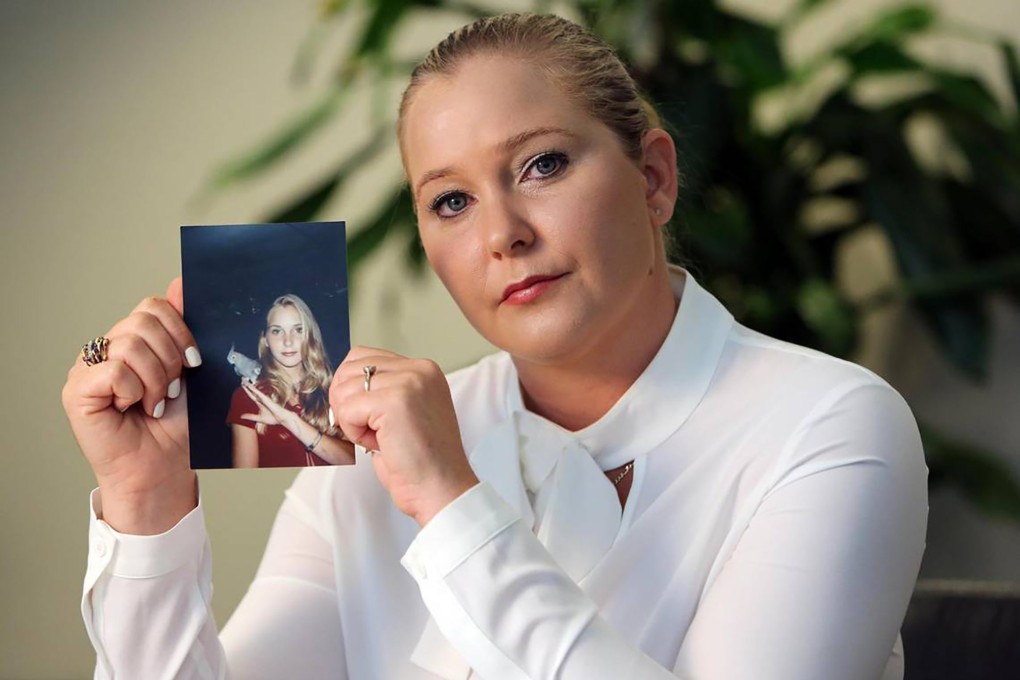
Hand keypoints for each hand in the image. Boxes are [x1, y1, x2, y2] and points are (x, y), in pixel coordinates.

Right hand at [61, 277, 198, 533]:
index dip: (180, 329)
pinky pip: (114, 370)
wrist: (164, 467)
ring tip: (155, 402)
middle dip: (170, 357)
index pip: (153, 306)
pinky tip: (134, 408)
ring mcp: (88, 367)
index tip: (193, 361)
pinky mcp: (77, 389)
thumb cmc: (176, 424)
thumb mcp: (189, 370)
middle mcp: (107, 348)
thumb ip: (183, 327)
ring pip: (130, 345)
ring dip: (155, 379)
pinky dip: (135, 391)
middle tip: (172, 388)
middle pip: (143, 320)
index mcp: (133, 340)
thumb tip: (181, 281)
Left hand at [240, 380, 290, 427]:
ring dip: (248, 385)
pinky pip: (258, 393)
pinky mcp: (265, 399)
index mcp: (260, 403)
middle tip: (242, 380)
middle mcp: (261, 399)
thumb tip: (241, 416)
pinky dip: (253, 389)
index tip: (243, 386)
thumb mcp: (259, 418)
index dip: (247, 390)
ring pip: (254, 390)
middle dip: (246, 385)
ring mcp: (263, 398)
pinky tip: (249, 385)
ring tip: (243, 380)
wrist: (281, 419)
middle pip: (252, 391)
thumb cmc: (273, 418)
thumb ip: (250, 417)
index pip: (251, 395)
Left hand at [329, 346, 477, 525]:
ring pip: (344, 389)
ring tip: (381, 439)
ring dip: (352, 421)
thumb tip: (341, 384)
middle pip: (349, 369)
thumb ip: (383, 390)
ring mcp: (409, 382)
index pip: (363, 357)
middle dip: (347, 403)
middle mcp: (419, 369)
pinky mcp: (395, 401)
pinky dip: (354, 433)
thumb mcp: (405, 412)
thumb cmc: (420, 461)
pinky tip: (379, 445)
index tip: (365, 416)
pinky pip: (347, 410)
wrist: (441, 490)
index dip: (351, 389)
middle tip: (371, 430)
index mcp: (424, 369)